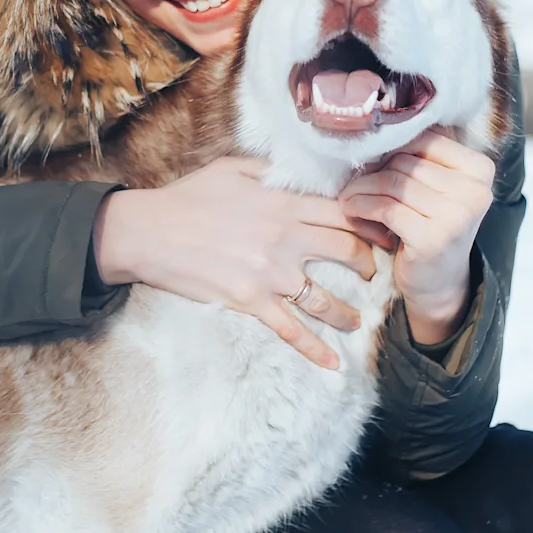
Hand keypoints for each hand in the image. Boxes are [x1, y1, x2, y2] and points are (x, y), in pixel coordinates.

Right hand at [93, 156, 376, 369]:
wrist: (149, 233)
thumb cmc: (188, 197)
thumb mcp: (233, 169)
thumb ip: (272, 171)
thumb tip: (300, 173)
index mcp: (283, 204)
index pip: (343, 213)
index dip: (369, 224)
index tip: (382, 233)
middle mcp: (284, 239)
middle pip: (346, 252)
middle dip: (368, 265)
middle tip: (373, 273)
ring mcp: (269, 274)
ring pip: (325, 299)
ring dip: (347, 311)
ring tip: (356, 319)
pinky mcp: (251, 301)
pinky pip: (290, 331)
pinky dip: (314, 350)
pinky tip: (331, 363)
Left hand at [338, 127, 495, 344]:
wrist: (438, 282)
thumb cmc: (430, 226)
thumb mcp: (435, 187)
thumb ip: (419, 157)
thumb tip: (375, 126)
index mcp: (481, 169)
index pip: (424, 139)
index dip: (392, 149)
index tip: (373, 163)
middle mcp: (475, 191)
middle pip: (405, 161)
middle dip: (372, 171)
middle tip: (353, 185)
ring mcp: (457, 216)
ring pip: (391, 182)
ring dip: (360, 190)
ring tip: (348, 198)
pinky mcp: (433, 238)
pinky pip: (384, 207)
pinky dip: (360, 207)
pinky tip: (352, 212)